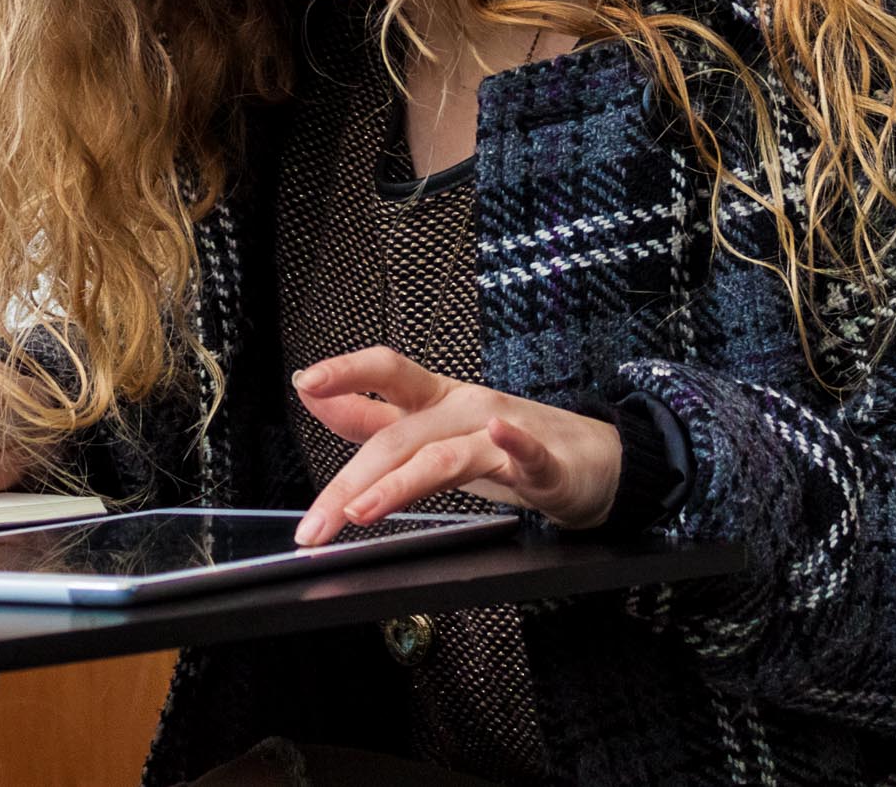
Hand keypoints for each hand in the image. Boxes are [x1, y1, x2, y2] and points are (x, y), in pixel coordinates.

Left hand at [292, 347, 621, 545]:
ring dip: (400, 483)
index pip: (386, 371)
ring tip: (362, 512)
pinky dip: (516, 445)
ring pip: (444, 455)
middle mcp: (465, 409)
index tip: (305, 382)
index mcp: (437, 399)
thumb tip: (318, 400)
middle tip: (316, 523)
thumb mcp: (433, 430)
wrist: (591, 462)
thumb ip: (375, 418)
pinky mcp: (545, 466)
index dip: (346, 372)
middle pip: (400, 435)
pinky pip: (527, 453)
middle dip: (350, 481)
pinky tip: (499, 440)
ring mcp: (505, 434)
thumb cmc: (505, 447)